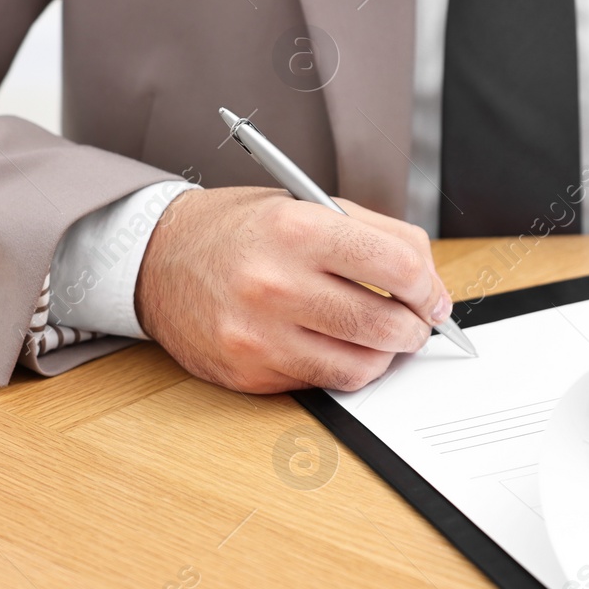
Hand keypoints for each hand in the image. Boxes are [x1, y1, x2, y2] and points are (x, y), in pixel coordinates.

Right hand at [135, 187, 451, 392]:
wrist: (156, 260)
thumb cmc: (240, 230)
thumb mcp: (307, 205)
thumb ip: (377, 236)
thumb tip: (431, 284)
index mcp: (297, 228)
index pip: (399, 267)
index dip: (429, 287)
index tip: (432, 297)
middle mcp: (275, 282)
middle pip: (386, 323)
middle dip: (416, 328)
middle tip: (416, 322)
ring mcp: (259, 333)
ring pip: (362, 365)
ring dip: (385, 355)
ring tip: (380, 337)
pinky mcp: (249, 371)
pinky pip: (324, 383)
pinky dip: (345, 369)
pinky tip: (339, 347)